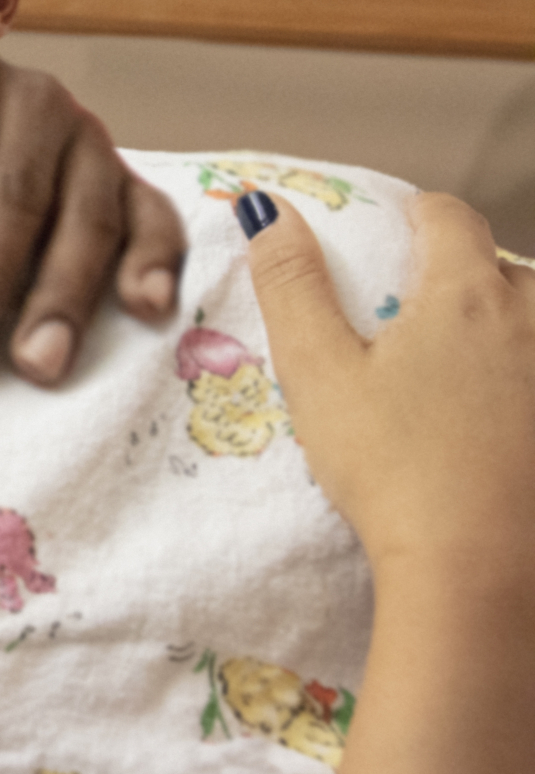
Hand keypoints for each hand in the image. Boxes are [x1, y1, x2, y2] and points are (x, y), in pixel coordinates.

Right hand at [247, 191, 534, 582]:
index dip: (418, 214)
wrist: (478, 567)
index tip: (397, 230)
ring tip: (472, 365)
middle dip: (470, 276)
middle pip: (506, 268)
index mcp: (464, 296)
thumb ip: (292, 284)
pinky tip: (504, 412)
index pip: (448, 217)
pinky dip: (525, 374)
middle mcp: (532, 321)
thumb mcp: (319, 372)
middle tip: (425, 314)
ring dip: (511, 327)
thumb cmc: (391, 468)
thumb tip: (265, 206)